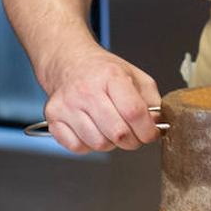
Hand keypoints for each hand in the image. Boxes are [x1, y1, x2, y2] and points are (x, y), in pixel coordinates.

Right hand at [40, 47, 162, 153]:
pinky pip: (77, 147)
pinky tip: (93, 130)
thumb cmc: (104, 72)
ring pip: (99, 144)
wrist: (70, 63)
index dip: (148, 130)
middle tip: (134, 135)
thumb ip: (152, 100)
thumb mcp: (135, 76)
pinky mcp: (53, 118)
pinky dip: (89, 145)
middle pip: (118, 133)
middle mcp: (86, 90)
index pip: (134, 112)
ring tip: (111, 128)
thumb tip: (157, 124)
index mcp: (111, 76)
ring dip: (111, 143)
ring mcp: (67, 105)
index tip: (152, 134)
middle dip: (133, 141)